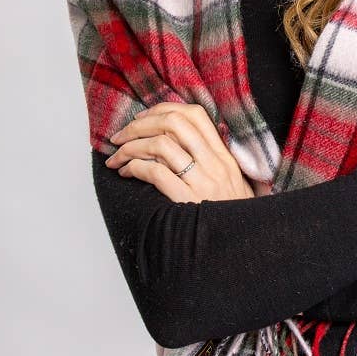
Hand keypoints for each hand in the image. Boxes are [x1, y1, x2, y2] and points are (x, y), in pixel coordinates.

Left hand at [104, 101, 255, 203]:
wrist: (239, 246)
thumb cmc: (229, 215)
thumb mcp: (232, 182)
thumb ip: (210, 160)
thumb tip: (176, 142)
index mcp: (224, 156)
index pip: (195, 114)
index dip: (163, 109)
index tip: (142, 119)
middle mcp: (215, 164)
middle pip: (173, 123)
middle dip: (139, 125)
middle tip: (120, 136)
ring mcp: (202, 181)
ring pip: (160, 145)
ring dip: (130, 147)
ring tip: (117, 157)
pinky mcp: (186, 200)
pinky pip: (155, 172)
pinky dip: (134, 167)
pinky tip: (126, 173)